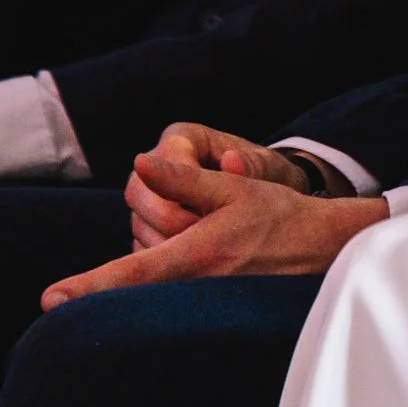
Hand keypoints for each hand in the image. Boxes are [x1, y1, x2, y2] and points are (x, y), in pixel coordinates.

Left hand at [44, 146, 382, 307]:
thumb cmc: (282, 214)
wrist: (327, 248)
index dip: (88, 286)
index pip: (132, 272)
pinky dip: (151, 302)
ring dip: (123, 300)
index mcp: (199, 252)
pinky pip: (174, 306)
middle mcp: (200, 285)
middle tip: (55, 304)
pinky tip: (141, 297)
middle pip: (133, 298)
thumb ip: (185, 178)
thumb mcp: (234, 186)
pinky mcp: (218, 312)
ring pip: (152, 304)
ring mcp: (210, 304)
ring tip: (90, 300)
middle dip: (93, 300)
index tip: (51, 299)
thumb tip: (141, 163)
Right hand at [126, 122, 311, 248]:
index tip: (207, 210)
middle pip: (137, 191)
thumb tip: (231, 162)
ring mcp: (149, 198)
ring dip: (164, 242)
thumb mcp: (268, 167)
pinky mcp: (150, 227)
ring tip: (201, 252)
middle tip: (200, 234)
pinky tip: (189, 267)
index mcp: (183, 138)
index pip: (165, 159)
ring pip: (137, 221)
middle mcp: (157, 165)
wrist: (270, 203)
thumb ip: (252, 164)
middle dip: (168, 218)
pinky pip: (140, 246)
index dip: (182, 186)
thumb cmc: (268, 177)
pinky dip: (161, 259)